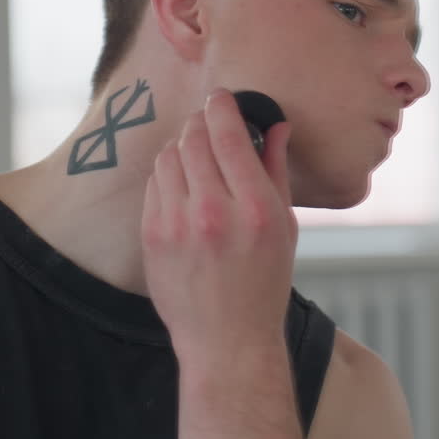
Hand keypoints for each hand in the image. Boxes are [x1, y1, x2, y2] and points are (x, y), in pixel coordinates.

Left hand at [140, 87, 297, 367]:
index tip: (221, 98)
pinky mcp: (152, 236)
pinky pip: (154, 184)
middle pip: (194, 137)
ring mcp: (177, 224)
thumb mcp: (285, 228)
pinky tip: (182, 188)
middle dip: (201, 123)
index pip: (228, 133)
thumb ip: (277, 171)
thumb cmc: (263, 285)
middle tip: (209, 124)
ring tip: (197, 159)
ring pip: (169, 156)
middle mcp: (213, 211)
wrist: (226, 341)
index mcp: (254, 207)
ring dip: (182, 148)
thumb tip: (278, 126)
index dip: (221, 105)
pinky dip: (168, 176)